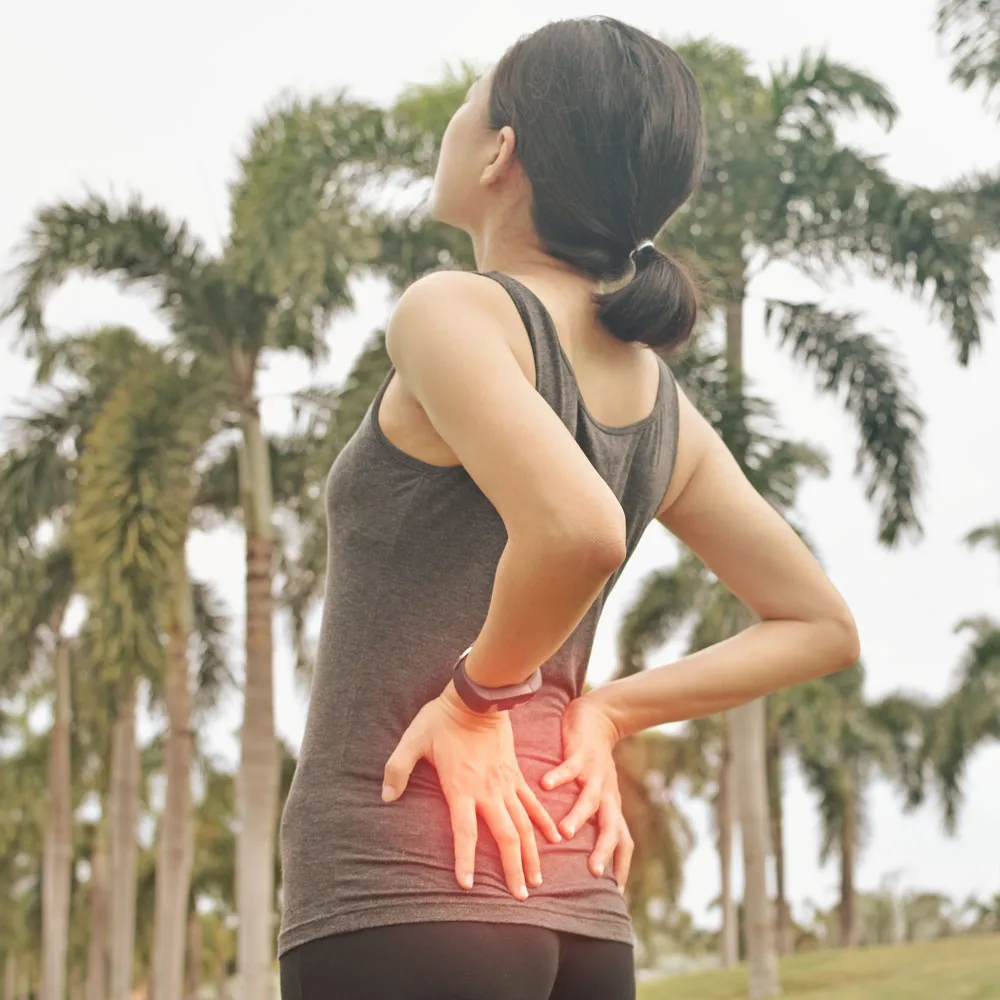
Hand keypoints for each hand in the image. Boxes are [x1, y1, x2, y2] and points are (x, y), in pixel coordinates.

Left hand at [381, 679, 563, 899]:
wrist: (477, 695)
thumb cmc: (442, 719)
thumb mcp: (412, 741)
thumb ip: (397, 770)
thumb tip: (386, 798)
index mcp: (461, 788)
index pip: (464, 832)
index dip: (465, 860)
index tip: (468, 885)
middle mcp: (488, 791)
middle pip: (506, 836)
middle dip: (513, 869)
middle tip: (520, 896)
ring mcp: (506, 783)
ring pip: (525, 825)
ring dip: (532, 854)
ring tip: (537, 880)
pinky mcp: (516, 773)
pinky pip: (533, 803)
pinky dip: (544, 822)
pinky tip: (554, 839)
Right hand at [540, 694, 632, 892]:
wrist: (598, 719)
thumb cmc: (592, 763)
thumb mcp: (596, 794)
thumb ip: (589, 820)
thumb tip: (579, 851)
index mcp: (610, 807)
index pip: (624, 842)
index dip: (622, 866)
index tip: (616, 894)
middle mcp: (606, 795)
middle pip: (610, 826)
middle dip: (603, 849)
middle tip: (592, 871)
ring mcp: (594, 774)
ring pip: (589, 799)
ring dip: (577, 816)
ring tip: (563, 832)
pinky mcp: (581, 754)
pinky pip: (570, 767)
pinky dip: (559, 776)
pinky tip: (544, 785)